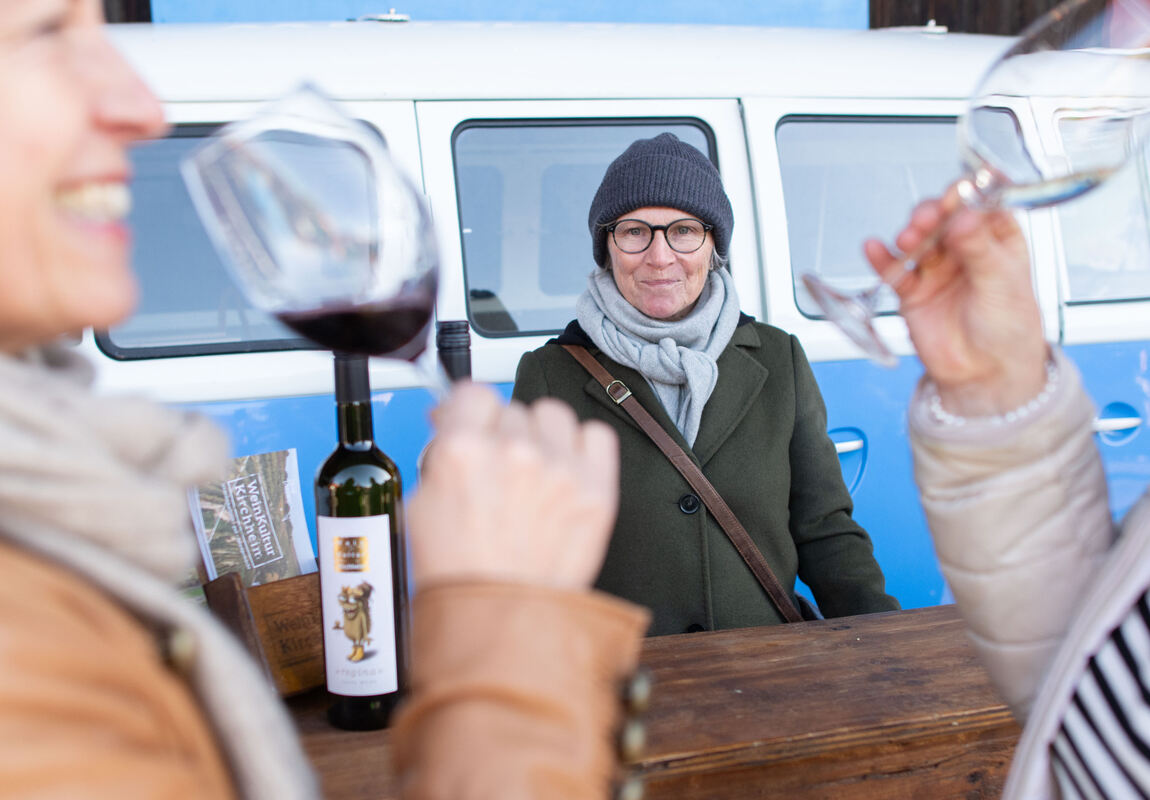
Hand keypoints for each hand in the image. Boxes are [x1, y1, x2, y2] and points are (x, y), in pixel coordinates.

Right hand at [408, 383, 618, 590]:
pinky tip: (566, 472)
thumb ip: (440, 453)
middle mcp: (514, 451)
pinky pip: (596, 435)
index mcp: (463, 450)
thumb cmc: (463, 572)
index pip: (473, 392)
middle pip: (512, 409)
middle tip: (499, 470)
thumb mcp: (421, 504)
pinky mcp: (596, 488)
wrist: (503, 618)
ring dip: (542, 435)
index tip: (474, 423)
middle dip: (503, 435)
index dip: (471, 411)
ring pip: (553, 415)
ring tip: (535, 471)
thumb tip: (450, 420)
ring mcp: (560, 468)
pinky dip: (583, 447)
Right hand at [863, 186, 1047, 415]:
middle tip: (929, 217)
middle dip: (933, 213)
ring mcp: (936, 268)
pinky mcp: (913, 291)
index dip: (969, 194)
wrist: (987, 375)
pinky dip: (882, 259)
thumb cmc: (1009, 329)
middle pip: (943, 218)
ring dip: (910, 234)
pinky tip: (875, 249)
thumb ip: (980, 249)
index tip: (960, 189)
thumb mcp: (1003, 283)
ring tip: (909, 238)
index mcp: (997, 238)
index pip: (981, 205)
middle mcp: (964, 249)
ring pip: (918, 240)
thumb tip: (963, 218)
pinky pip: (895, 269)